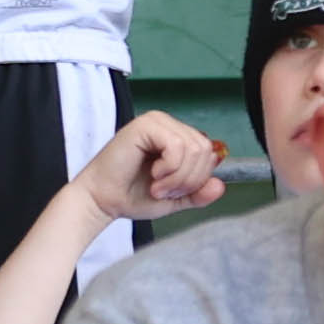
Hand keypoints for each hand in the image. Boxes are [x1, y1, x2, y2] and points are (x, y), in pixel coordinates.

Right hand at [73, 110, 226, 222]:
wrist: (104, 201)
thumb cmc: (132, 196)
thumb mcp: (175, 199)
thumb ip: (198, 193)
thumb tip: (220, 185)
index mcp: (177, 137)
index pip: (209, 152)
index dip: (198, 179)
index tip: (174, 193)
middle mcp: (168, 125)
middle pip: (204, 149)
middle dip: (189, 179)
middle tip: (164, 190)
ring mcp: (157, 122)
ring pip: (194, 147)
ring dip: (178, 176)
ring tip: (157, 186)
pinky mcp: (145, 125)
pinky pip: (177, 145)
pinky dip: (170, 168)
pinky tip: (153, 174)